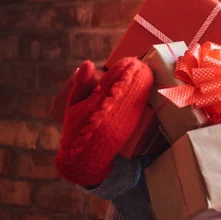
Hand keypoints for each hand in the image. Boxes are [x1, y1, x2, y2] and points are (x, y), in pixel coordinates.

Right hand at [55, 58, 153, 185]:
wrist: (85, 158)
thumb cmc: (77, 129)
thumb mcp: (73, 106)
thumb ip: (81, 84)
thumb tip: (88, 63)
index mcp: (95, 103)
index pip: (113, 81)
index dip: (123, 69)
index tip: (130, 61)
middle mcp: (110, 110)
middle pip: (128, 87)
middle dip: (136, 74)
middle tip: (141, 64)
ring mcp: (122, 119)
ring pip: (136, 96)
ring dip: (143, 83)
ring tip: (146, 73)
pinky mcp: (130, 127)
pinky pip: (139, 107)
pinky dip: (143, 96)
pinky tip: (147, 88)